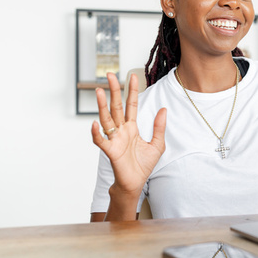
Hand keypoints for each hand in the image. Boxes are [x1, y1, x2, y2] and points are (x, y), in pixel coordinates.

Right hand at [91, 73, 166, 198]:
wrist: (136, 183)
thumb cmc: (143, 165)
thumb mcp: (157, 144)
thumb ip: (159, 127)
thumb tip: (163, 110)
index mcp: (131, 127)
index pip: (131, 104)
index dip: (132, 91)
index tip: (133, 76)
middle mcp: (121, 130)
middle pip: (116, 107)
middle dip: (114, 91)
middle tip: (110, 75)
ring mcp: (114, 139)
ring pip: (106, 119)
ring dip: (102, 105)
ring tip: (99, 91)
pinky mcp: (110, 151)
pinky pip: (101, 141)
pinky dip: (96, 133)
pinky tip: (94, 124)